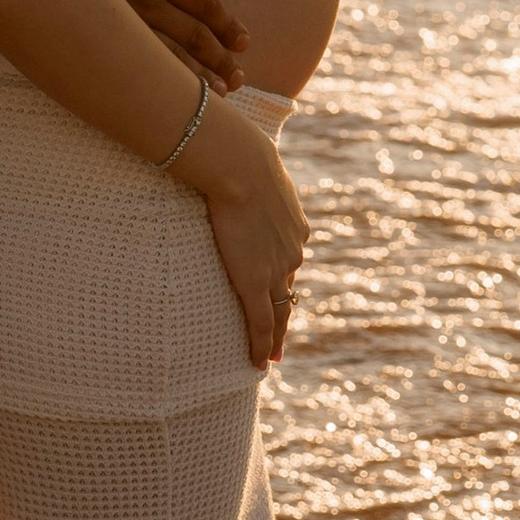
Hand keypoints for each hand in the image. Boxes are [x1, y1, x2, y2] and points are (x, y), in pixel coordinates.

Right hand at [53, 0, 250, 88]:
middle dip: (219, 59)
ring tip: (219, 93)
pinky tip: (169, 93)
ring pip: (166, 58)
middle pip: (192, 37)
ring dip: (196, 77)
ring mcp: (118, 22)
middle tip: (239, 76)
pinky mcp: (96, 34)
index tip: (243, 41)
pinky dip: (158, 79)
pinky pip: (134, 62)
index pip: (202, 4)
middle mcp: (141, 2)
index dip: (226, 24)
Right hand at [177, 99, 308, 367]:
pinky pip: (262, 322)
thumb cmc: (238, 155)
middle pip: (290, 292)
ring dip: (276, 336)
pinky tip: (260, 364)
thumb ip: (246, 176)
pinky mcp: (255, 282)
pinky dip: (262, 345)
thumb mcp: (252, 166)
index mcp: (294, 226)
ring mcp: (277, 270)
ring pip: (280, 313)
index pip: (290, 261)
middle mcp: (293, 252)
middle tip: (280, 341)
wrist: (239, 164)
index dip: (284, 280)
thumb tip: (225, 159)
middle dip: (285, 315)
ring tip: (271, 356)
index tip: (282, 294)